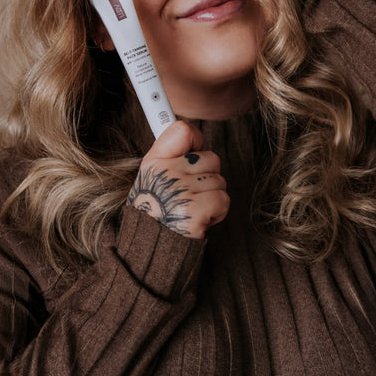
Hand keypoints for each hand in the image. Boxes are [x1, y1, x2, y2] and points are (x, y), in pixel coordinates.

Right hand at [127, 121, 228, 238]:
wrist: (152, 245)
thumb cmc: (159, 208)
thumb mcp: (154, 176)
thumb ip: (171, 152)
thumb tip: (194, 135)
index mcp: (155, 161)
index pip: (183, 130)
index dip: (196, 140)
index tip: (192, 153)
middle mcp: (166, 173)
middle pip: (212, 158)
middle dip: (208, 177)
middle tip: (190, 193)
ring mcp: (181, 191)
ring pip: (220, 181)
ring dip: (212, 197)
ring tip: (193, 207)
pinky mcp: (195, 210)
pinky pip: (223, 199)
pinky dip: (217, 212)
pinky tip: (201, 217)